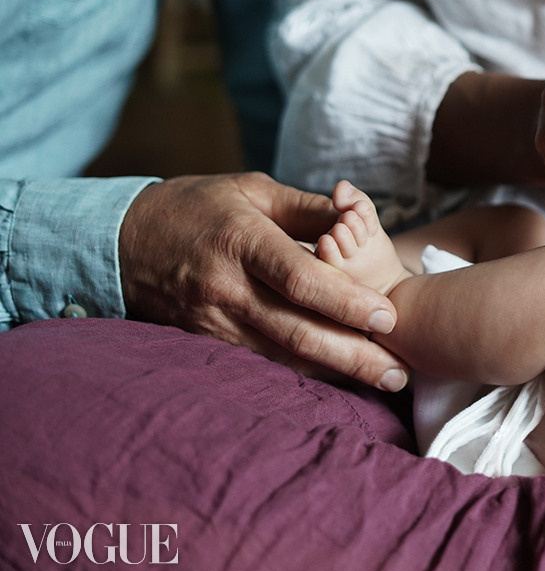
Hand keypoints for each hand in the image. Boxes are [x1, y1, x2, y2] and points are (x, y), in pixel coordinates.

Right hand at [119, 172, 408, 390]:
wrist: (119, 242)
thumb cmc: (197, 208)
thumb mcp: (251, 190)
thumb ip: (307, 208)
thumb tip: (357, 217)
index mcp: (242, 241)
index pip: (300, 279)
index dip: (346, 302)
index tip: (388, 316)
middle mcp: (226, 287)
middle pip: (297, 330)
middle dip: (353, 354)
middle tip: (399, 370)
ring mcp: (212, 321)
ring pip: (281, 355)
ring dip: (335, 372)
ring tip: (382, 379)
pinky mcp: (204, 342)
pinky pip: (260, 363)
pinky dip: (301, 373)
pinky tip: (338, 379)